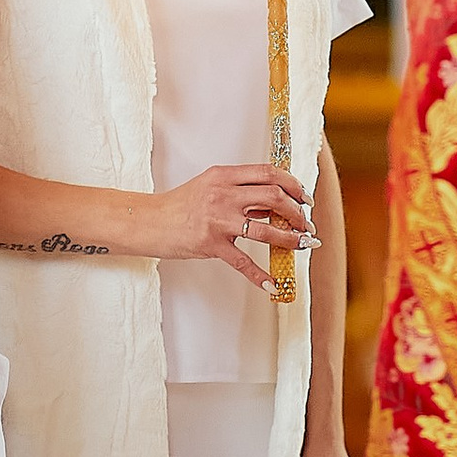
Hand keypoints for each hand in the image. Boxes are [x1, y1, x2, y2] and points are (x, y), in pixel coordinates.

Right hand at [151, 160, 310, 283]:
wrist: (151, 221)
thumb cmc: (180, 205)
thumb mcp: (210, 186)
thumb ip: (239, 190)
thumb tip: (273, 201)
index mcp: (224, 176)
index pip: (268, 172)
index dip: (293, 183)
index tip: (304, 197)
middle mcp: (223, 195)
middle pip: (274, 197)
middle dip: (297, 212)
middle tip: (305, 223)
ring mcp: (218, 221)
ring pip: (266, 230)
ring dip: (290, 239)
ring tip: (301, 244)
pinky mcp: (211, 245)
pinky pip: (243, 262)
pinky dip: (260, 275)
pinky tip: (273, 284)